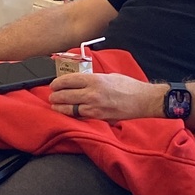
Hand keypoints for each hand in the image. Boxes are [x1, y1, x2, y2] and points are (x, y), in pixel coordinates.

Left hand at [48, 72, 163, 122]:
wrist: (143, 100)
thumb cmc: (129, 86)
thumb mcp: (109, 76)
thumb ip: (93, 79)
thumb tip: (80, 82)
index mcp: (95, 80)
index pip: (69, 80)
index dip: (58, 83)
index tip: (53, 84)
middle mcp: (93, 93)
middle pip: (66, 95)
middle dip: (55, 96)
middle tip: (52, 96)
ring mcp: (95, 107)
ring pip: (70, 108)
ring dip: (60, 107)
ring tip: (55, 105)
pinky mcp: (99, 117)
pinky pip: (80, 116)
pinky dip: (72, 114)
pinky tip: (67, 113)